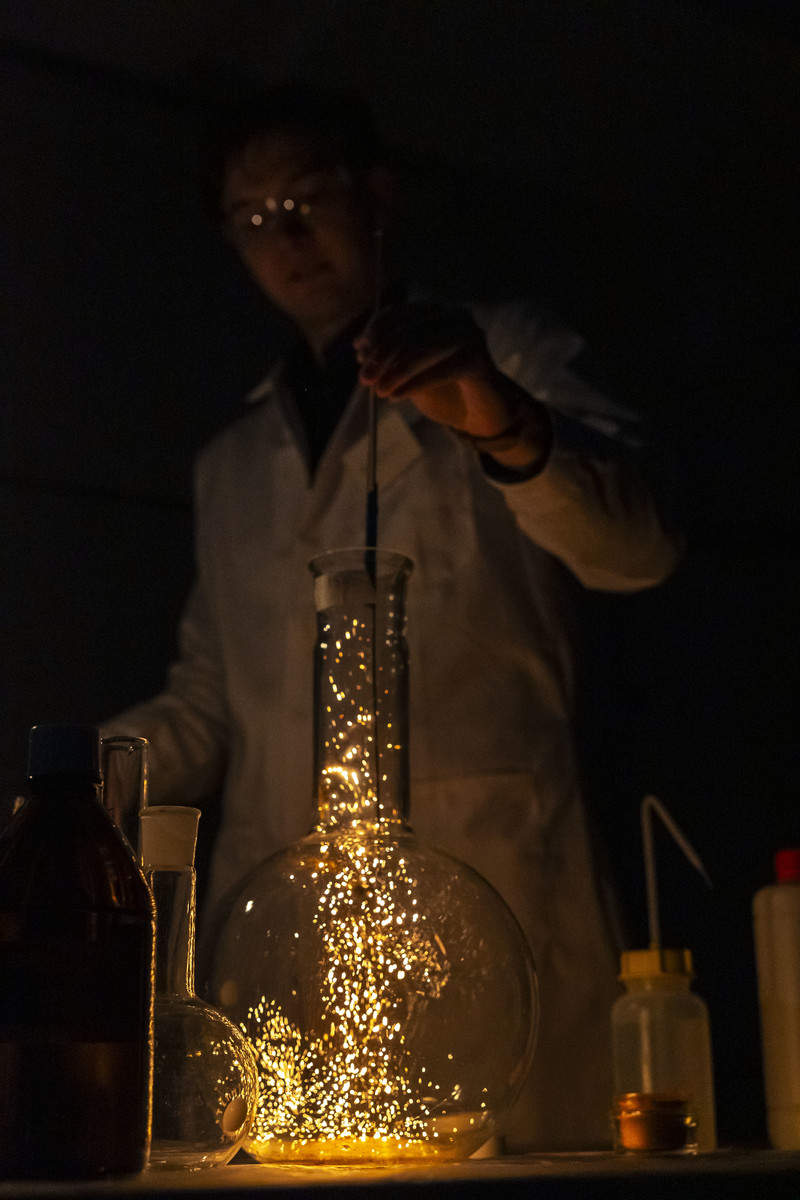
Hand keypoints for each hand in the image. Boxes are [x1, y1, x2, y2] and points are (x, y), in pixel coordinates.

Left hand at [354, 301, 550, 467]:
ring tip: (379, 391)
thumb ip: (387, 359)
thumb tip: (360, 349)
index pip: (398, 313)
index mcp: (436, 312)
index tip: (358, 354)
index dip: (375, 331)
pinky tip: (395, 396)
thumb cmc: (444, 389)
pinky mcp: (480, 359)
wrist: (480, 413)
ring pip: (421, 348)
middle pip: (407, 330)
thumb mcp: (409, 372)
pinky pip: (439, 370)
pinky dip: (414, 384)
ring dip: (394, 372)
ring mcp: (470, 335)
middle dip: (381, 356)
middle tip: (364, 379)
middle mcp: (455, 316)